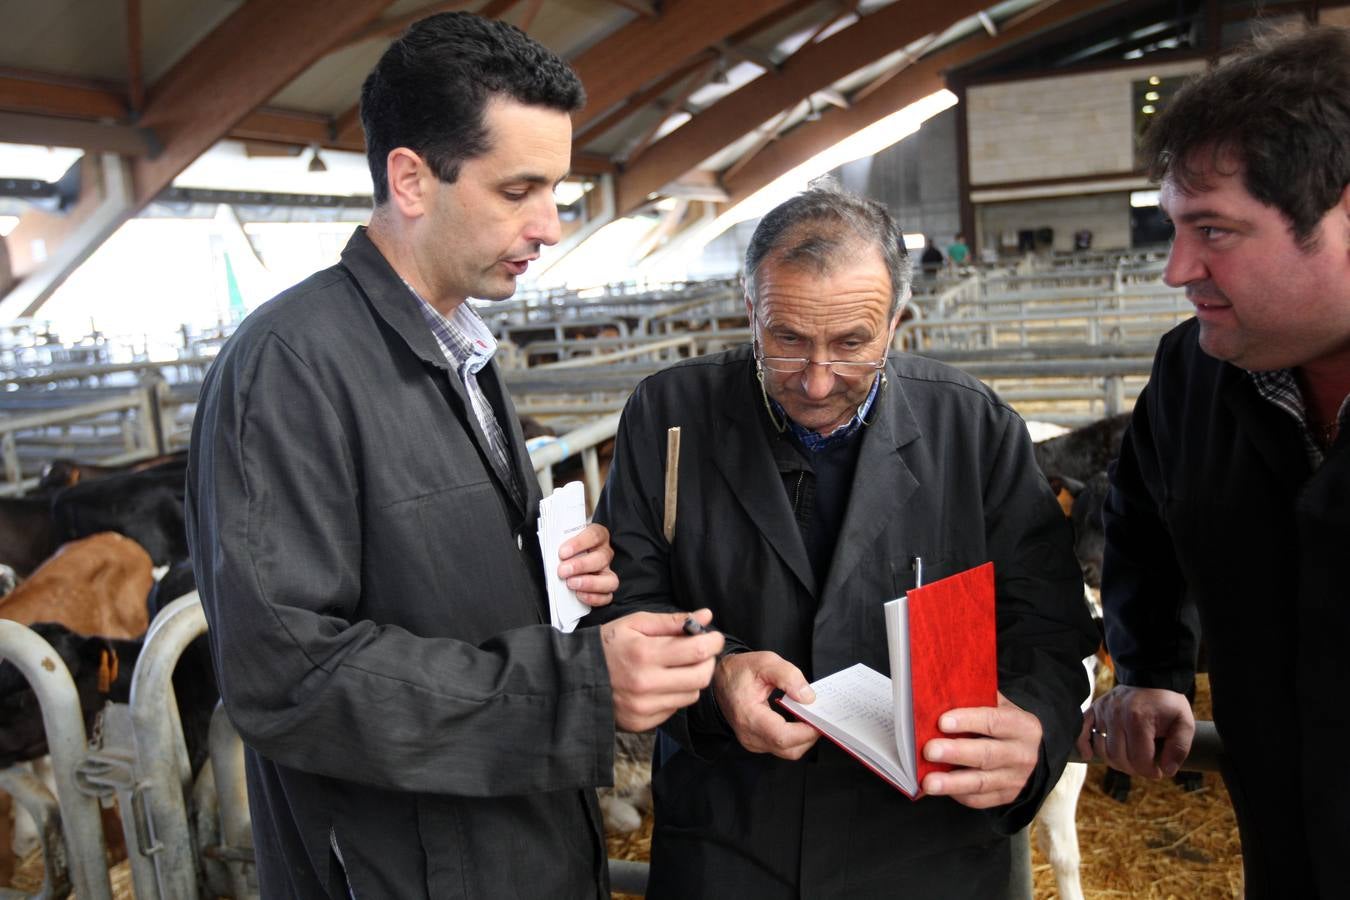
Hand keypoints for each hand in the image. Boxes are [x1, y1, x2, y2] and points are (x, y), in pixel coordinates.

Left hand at [558, 522, 616, 606]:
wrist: (568, 559)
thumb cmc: (566, 548)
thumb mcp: (563, 541)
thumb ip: (559, 545)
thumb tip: (551, 555)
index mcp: (597, 536)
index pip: (594, 535)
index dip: (579, 544)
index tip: (562, 552)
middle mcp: (604, 554)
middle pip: (601, 558)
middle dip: (581, 566)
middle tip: (563, 571)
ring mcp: (607, 572)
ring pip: (610, 579)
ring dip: (590, 583)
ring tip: (571, 584)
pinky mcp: (605, 589)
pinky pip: (607, 597)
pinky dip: (593, 598)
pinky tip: (578, 595)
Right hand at [601, 609, 723, 731]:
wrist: (574, 678)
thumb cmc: (607, 645)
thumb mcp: (635, 623)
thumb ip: (672, 621)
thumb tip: (705, 616)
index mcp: (644, 653)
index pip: (697, 651)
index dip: (713, 642)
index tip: (713, 637)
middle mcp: (645, 684)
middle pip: (701, 677)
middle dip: (707, 662)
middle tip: (700, 652)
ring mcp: (643, 707)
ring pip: (691, 695)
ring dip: (691, 679)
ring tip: (676, 667)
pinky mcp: (641, 723)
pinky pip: (674, 709)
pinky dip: (674, 695)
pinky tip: (660, 684)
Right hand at [713, 651, 818, 759]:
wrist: (719, 680)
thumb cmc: (740, 671)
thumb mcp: (766, 662)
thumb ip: (789, 676)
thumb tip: (808, 697)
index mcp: (749, 716)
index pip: (782, 736)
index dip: (806, 731)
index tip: (820, 718)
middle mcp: (749, 735)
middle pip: (789, 749)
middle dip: (809, 735)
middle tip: (820, 716)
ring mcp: (752, 742)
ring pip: (787, 751)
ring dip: (803, 737)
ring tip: (810, 716)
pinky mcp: (756, 743)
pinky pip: (781, 748)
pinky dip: (794, 737)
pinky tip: (798, 720)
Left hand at [921, 692, 1041, 808]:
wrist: (1031, 752)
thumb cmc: (1004, 724)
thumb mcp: (1000, 706)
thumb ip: (978, 698)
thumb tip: (942, 692)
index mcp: (1023, 726)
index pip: (995, 722)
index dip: (968, 721)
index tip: (942, 722)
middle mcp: (1023, 754)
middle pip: (987, 755)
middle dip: (956, 753)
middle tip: (929, 750)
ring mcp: (1015, 779)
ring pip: (981, 782)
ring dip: (952, 783)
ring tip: (928, 782)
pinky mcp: (1006, 797)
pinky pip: (979, 799)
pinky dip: (958, 794)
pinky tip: (940, 789)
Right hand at [1077, 685, 1193, 777]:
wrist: (1152, 678)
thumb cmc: (1169, 705)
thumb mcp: (1185, 724)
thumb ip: (1180, 748)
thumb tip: (1167, 770)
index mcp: (1139, 718)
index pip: (1139, 759)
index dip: (1150, 772)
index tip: (1159, 772)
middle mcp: (1116, 714)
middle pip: (1118, 757)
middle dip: (1134, 769)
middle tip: (1146, 767)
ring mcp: (1103, 710)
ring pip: (1102, 749)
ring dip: (1116, 762)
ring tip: (1131, 761)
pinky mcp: (1095, 708)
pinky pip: (1082, 730)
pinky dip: (1084, 745)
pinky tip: (1089, 756)